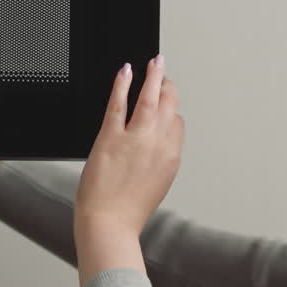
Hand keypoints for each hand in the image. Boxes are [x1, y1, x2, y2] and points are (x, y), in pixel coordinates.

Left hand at [75, 56, 183, 234]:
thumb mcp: (155, 186)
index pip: (178, 124)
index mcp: (171, 158)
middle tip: (163, 74)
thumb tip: (156, 147)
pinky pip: (118, 103)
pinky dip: (123, 84)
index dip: (173, 111)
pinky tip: (125, 72)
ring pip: (149, 98)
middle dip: (167, 86)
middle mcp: (158, 145)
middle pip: (170, 106)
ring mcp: (135, 139)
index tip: (167, 102)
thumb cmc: (127, 211)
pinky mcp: (110, 137)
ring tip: (154, 62)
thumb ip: (159, 161)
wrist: (108, 223)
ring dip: (153, 75)